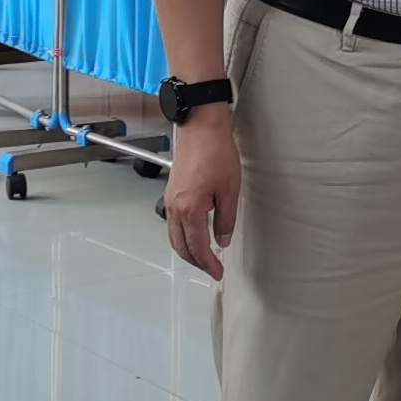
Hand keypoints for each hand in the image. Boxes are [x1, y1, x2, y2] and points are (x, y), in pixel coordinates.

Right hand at [165, 106, 240, 280]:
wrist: (201, 128)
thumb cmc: (215, 152)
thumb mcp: (229, 190)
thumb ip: (225, 219)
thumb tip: (222, 239)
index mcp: (189, 209)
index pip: (197, 247)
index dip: (208, 264)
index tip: (217, 272)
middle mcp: (175, 207)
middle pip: (180, 246)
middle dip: (195, 261)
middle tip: (211, 268)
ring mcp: (170, 200)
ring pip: (174, 236)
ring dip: (187, 250)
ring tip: (204, 257)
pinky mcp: (171, 192)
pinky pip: (173, 223)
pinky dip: (183, 235)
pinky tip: (195, 234)